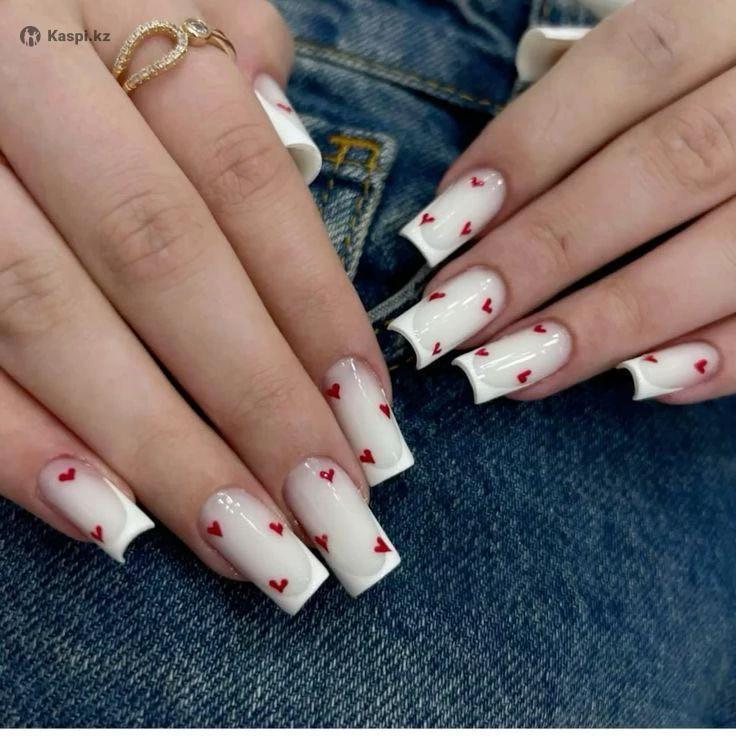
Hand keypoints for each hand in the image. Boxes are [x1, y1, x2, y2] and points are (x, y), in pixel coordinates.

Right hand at [0, 0, 408, 613]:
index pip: (244, 183)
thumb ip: (221, 48)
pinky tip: (104, 520)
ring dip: (159, 452)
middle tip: (334, 513)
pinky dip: (15, 445)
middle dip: (257, 404)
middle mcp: (16, 76)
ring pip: (49, 319)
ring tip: (252, 547)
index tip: (369, 417)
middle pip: (163, 263)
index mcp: (108, 7)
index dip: (313, 309)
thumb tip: (298, 148)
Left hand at [390, 0, 735, 404]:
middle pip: (666, 166)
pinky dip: (721, 358)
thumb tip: (475, 210)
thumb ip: (597, 109)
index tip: (441, 229)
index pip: (630, 65)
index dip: (527, 149)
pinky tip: (640, 385)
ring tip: (516, 371)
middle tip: (454, 316)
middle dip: (546, 251)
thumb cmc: (716, 92)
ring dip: (611, 322)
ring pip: (728, 250)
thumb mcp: (680, 55)